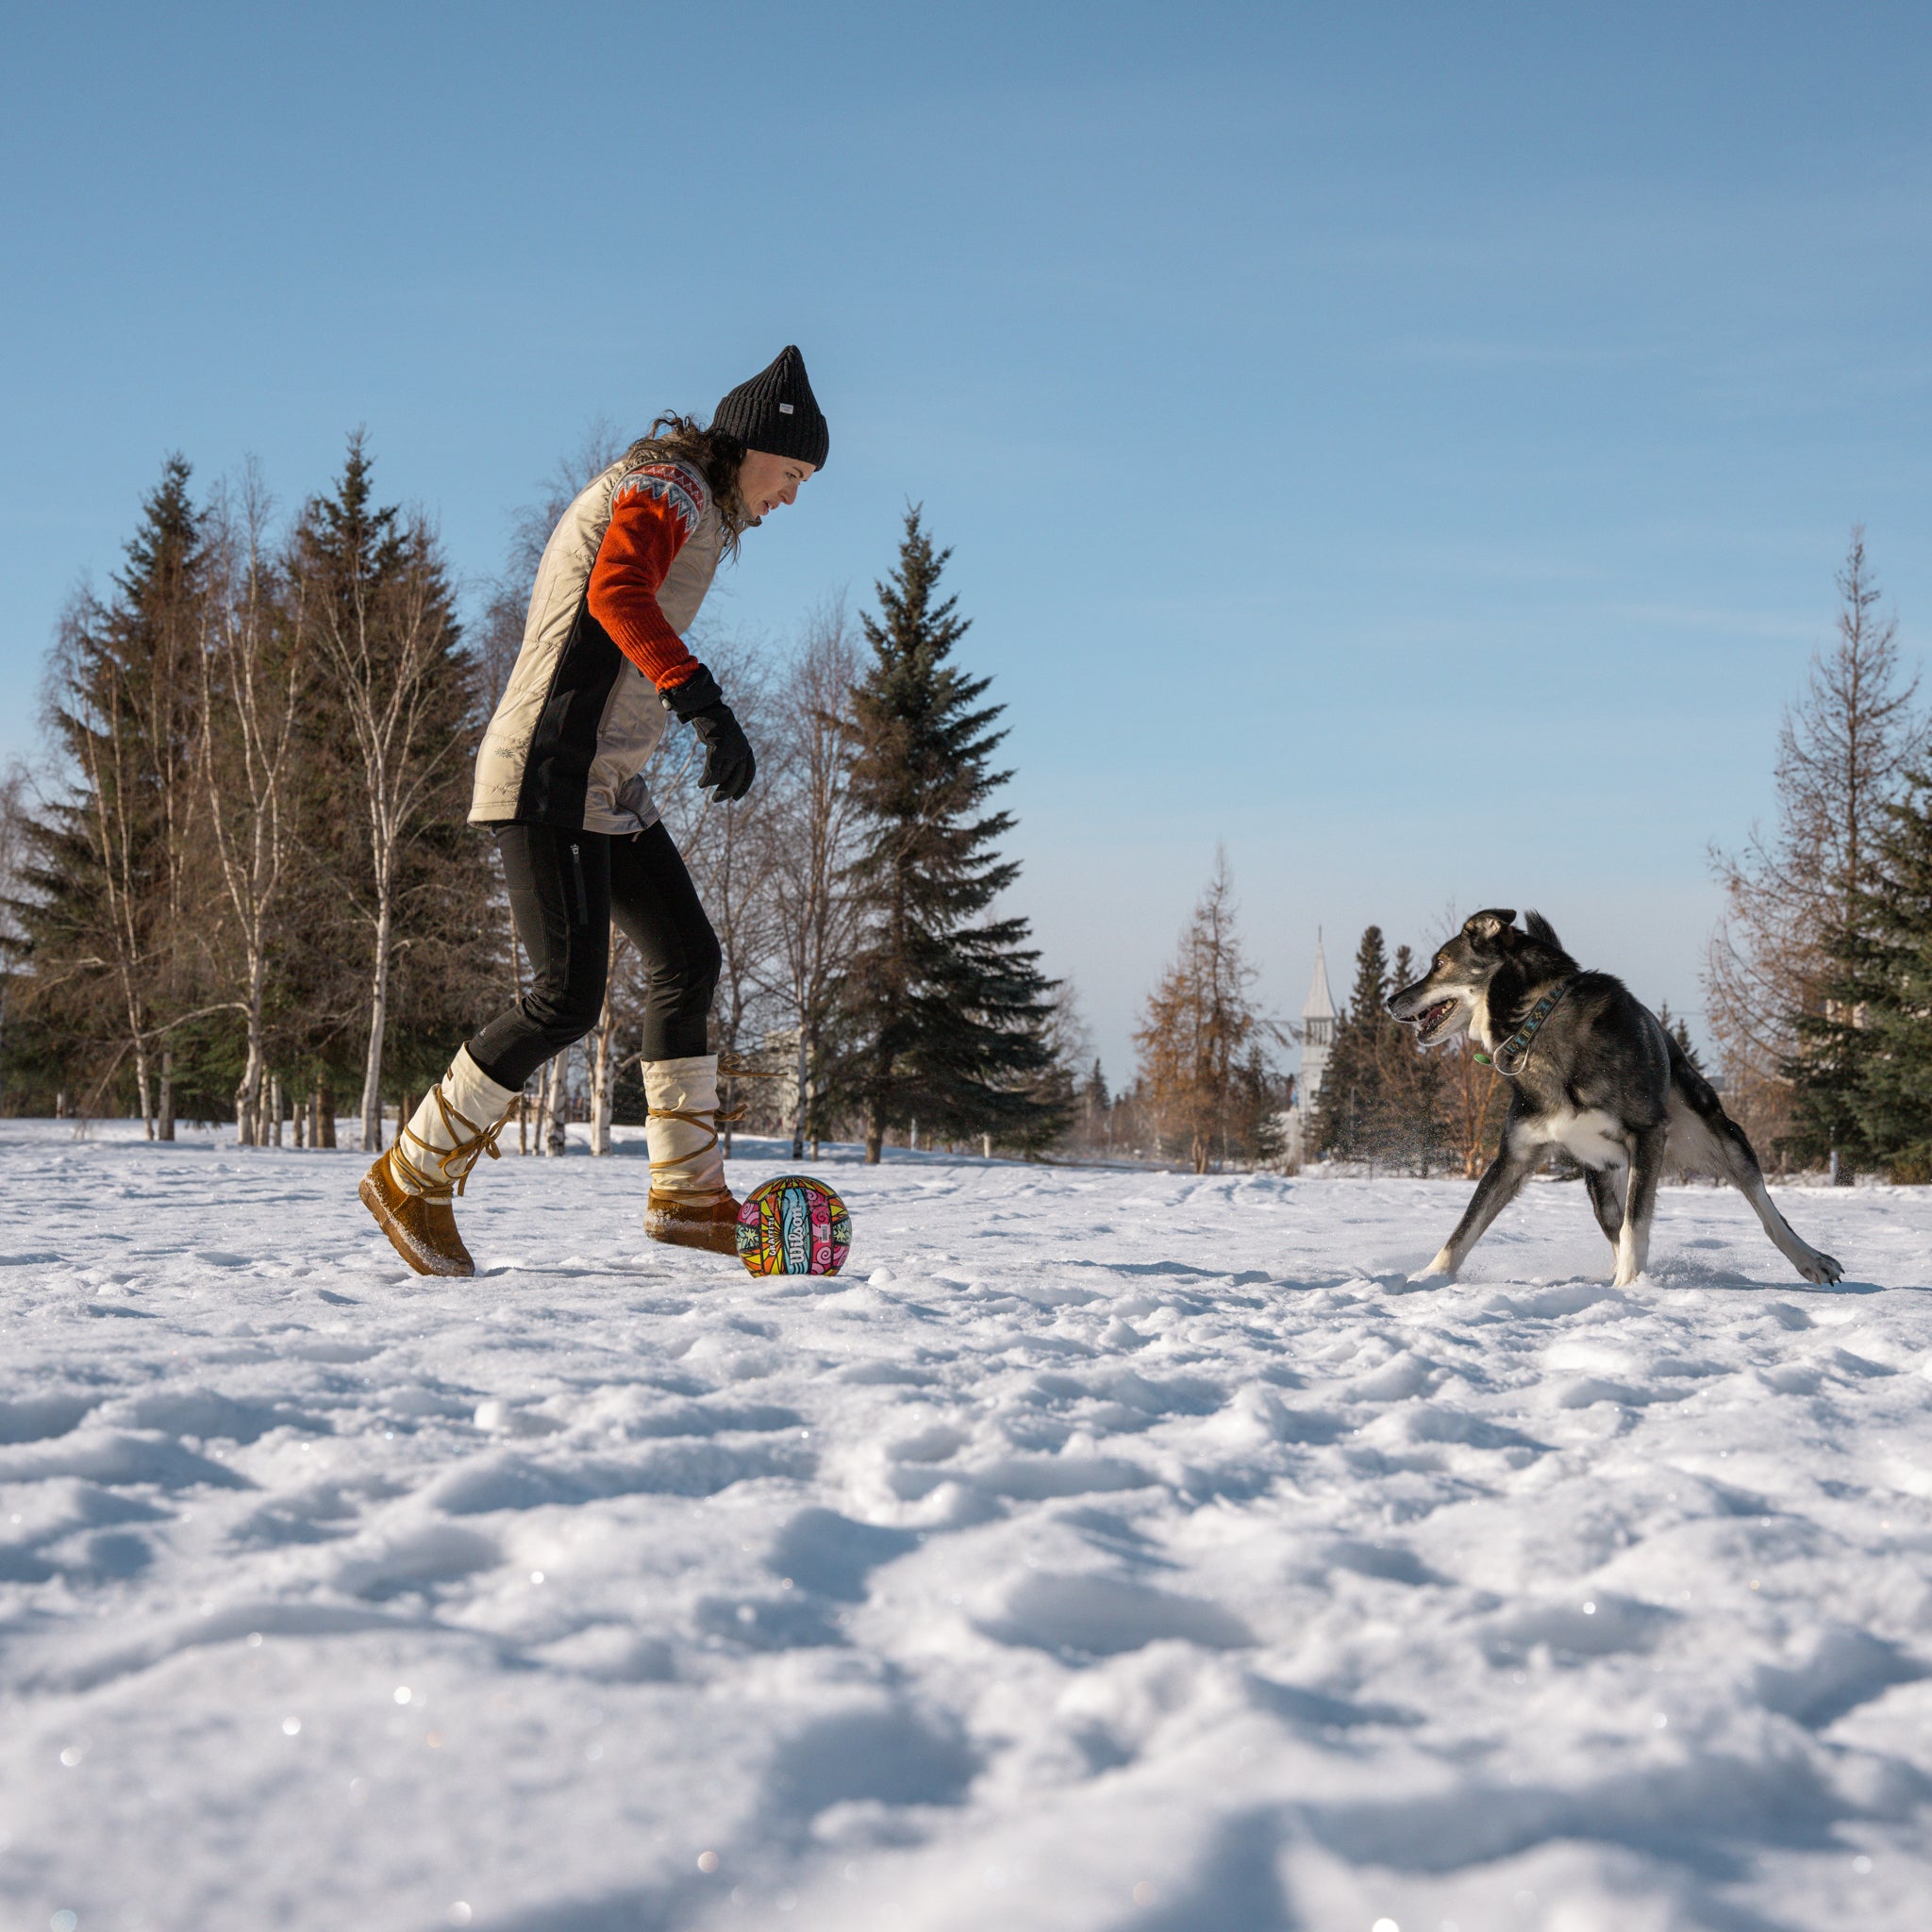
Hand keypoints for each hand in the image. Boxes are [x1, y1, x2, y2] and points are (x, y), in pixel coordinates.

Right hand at [661, 664, 755, 802]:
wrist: (708, 708)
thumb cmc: (715, 723)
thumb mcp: (727, 739)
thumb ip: (729, 753)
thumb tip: (724, 772)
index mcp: (745, 748)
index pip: (750, 772)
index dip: (744, 786)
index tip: (737, 798)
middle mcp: (741, 750)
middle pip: (737, 778)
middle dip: (727, 791)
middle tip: (717, 800)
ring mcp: (731, 750)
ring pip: (722, 776)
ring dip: (713, 786)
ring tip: (704, 787)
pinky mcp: (719, 750)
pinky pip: (712, 772)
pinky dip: (706, 780)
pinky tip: (700, 784)